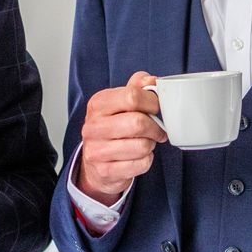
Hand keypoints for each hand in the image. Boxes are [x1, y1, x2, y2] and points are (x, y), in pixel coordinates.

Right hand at [74, 71, 166, 200]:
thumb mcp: (120, 103)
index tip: (156, 108)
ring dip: (150, 145)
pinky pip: (140, 164)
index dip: (152, 102)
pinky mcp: (105, 171)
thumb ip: (136, 87)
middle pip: (138, 122)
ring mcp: (97, 151)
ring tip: (145, 142)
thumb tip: (153, 81)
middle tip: (157, 129)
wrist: (94, 164)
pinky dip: (146, 161)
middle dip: (155, 127)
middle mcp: (93, 126)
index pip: (132, 96)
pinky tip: (138, 157)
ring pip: (142, 146)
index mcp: (98, 104)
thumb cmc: (112, 128)